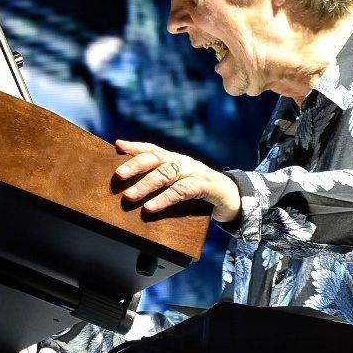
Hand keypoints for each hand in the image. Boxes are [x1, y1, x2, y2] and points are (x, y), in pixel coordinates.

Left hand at [114, 139, 240, 221]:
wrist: (235, 199)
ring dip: (146, 184)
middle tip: (119, 175)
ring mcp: (195, 172)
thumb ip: (162, 185)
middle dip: (136, 165)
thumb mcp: (180, 186)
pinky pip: (181, 190)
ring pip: (167, 173)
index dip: (136, 147)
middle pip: (157, 158)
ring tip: (130, 195)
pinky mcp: (205, 186)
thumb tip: (132, 191)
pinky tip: (150, 207)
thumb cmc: (202, 194)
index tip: (118, 145)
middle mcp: (184, 162)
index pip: (154, 149)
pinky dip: (164, 199)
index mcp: (176, 161)